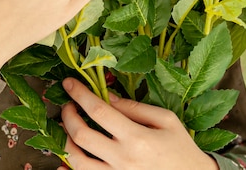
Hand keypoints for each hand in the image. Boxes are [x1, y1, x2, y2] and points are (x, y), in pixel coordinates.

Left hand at [59, 78, 217, 169]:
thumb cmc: (181, 148)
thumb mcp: (165, 120)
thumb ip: (134, 107)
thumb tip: (106, 96)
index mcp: (137, 138)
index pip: (99, 111)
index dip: (80, 94)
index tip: (68, 83)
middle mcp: (123, 159)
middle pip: (82, 136)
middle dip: (68, 115)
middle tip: (68, 104)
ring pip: (77, 162)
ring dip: (65, 141)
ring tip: (67, 127)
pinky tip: (64, 161)